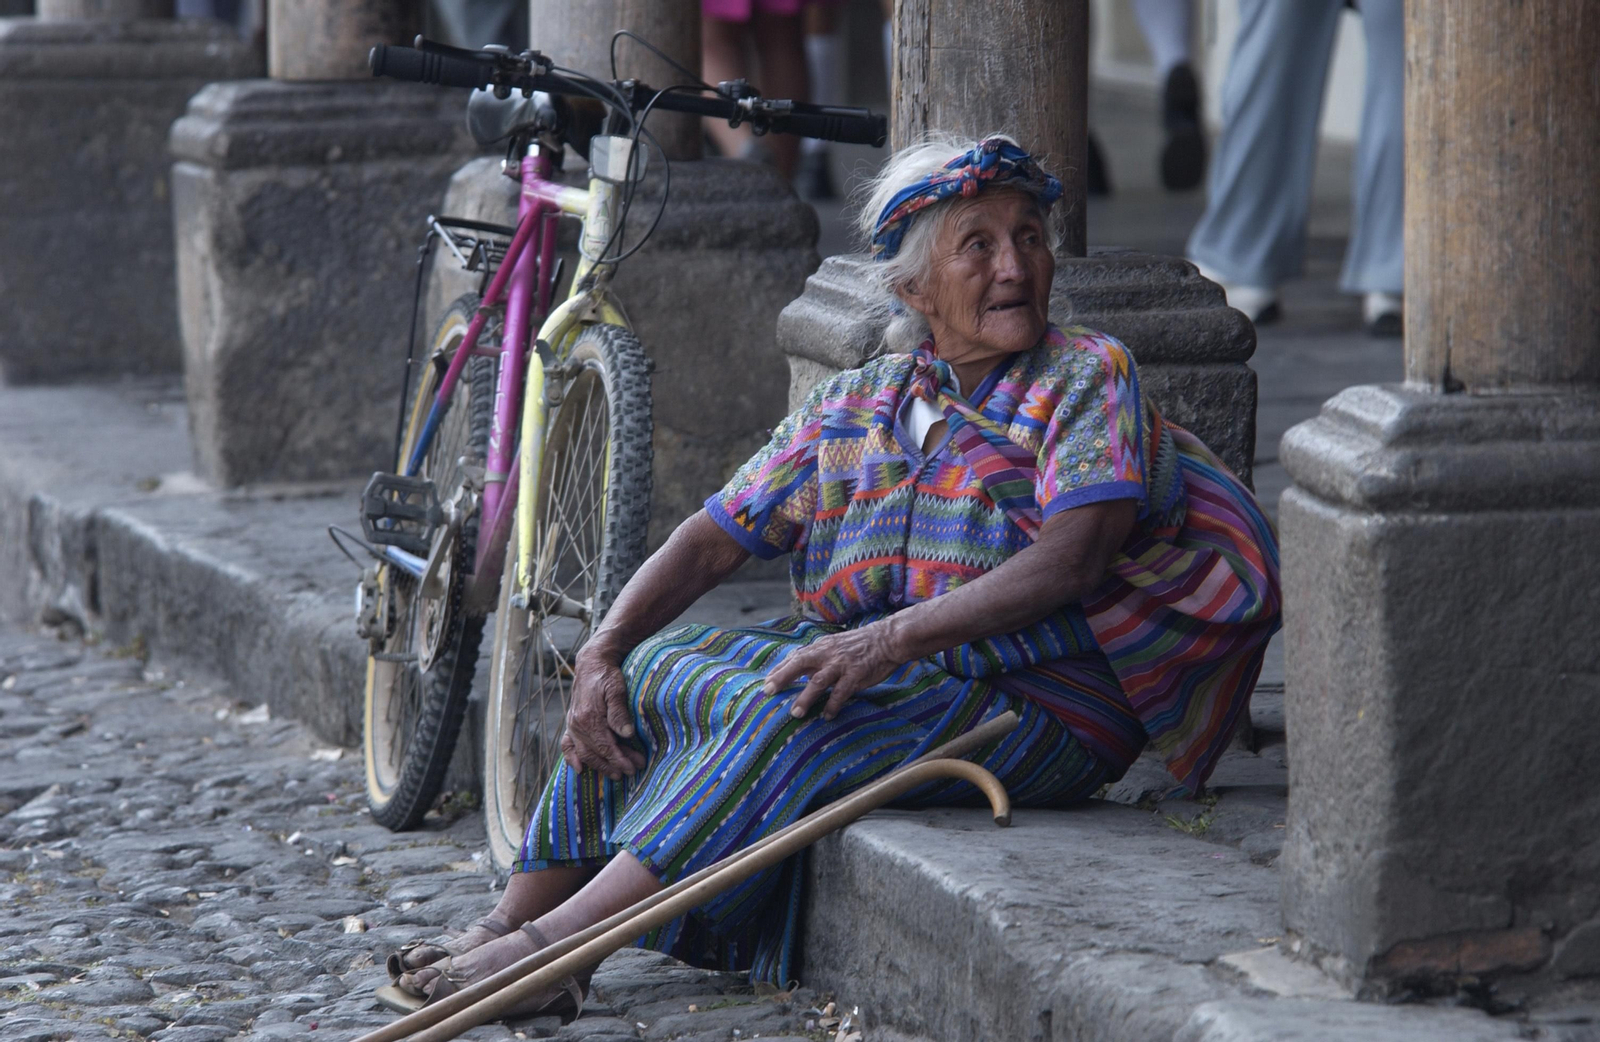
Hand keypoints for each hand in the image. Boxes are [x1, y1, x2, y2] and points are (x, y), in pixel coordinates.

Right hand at [562, 646, 646, 780]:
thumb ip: (619, 712)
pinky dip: (571, 758)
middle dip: (614, 764)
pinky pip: (567, 745)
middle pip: (596, 752)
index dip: (620, 759)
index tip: (633, 767)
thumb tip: (626, 734)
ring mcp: (572, 725)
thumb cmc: (607, 675)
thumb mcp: (616, 689)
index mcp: (589, 717)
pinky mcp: (571, 723)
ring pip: (584, 753)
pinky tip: (580, 770)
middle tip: (632, 771)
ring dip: (600, 765)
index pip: (605, 746)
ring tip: (616, 774)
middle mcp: (577, 724)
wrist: (592, 663)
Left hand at [760, 622, 903, 720]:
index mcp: (821, 646)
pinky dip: (833, 705)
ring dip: (805, 697)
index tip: (766, 683)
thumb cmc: (859, 645)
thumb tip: (796, 668)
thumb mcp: (834, 645)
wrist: (887, 639)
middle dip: (783, 677)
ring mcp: (841, 664)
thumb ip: (816, 656)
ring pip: (818, 681)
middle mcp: (828, 653)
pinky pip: (841, 692)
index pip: (795, 657)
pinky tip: (827, 715)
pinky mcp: (856, 674)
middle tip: (769, 691)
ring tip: (795, 713)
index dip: (779, 670)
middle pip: (800, 663)